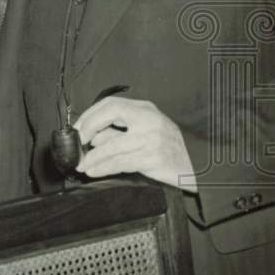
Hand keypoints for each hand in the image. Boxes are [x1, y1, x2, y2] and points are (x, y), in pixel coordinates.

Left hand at [73, 97, 197, 191]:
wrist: (196, 169)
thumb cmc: (167, 150)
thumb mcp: (145, 132)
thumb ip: (119, 131)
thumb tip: (90, 135)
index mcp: (146, 109)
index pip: (111, 104)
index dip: (90, 114)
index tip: (77, 127)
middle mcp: (149, 120)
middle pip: (110, 115)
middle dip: (88, 128)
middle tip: (77, 142)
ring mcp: (152, 139)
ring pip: (112, 144)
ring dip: (92, 156)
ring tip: (82, 163)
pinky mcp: (153, 158)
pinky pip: (121, 162)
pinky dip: (103, 167)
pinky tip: (94, 171)